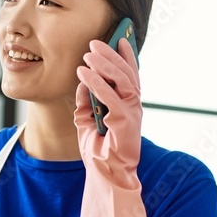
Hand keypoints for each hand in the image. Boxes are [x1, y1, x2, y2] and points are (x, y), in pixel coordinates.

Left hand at [74, 38, 142, 186]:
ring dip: (104, 65)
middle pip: (126, 74)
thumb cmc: (100, 152)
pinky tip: (83, 73)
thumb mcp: (87, 122)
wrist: (108, 176)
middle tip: (95, 43)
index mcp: (128, 106)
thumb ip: (86, 102)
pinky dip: (96, 82)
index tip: (119, 40)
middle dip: (111, 55)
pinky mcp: (126, 121)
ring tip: (88, 55)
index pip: (130, 76)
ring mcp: (132, 113)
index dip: (126, 57)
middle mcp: (134, 107)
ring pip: (122, 80)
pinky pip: (110, 96)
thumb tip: (82, 83)